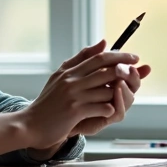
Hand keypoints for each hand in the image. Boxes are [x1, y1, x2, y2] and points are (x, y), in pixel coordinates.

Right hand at [21, 40, 140, 148]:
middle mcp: (72, 80)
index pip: (99, 58)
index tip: (134, 58)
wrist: (30, 124)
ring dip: (118, 95)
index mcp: (70, 71)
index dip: (120, 56)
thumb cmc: (49, 102)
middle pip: (106, 71)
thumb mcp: (61, 76)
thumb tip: (104, 42)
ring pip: (107, 90)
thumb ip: (81, 59)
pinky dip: (108, 109)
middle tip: (136, 76)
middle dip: (125, 72)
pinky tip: (107, 112)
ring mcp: (73, 95)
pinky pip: (101, 107)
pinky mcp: (74, 111)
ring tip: (120, 99)